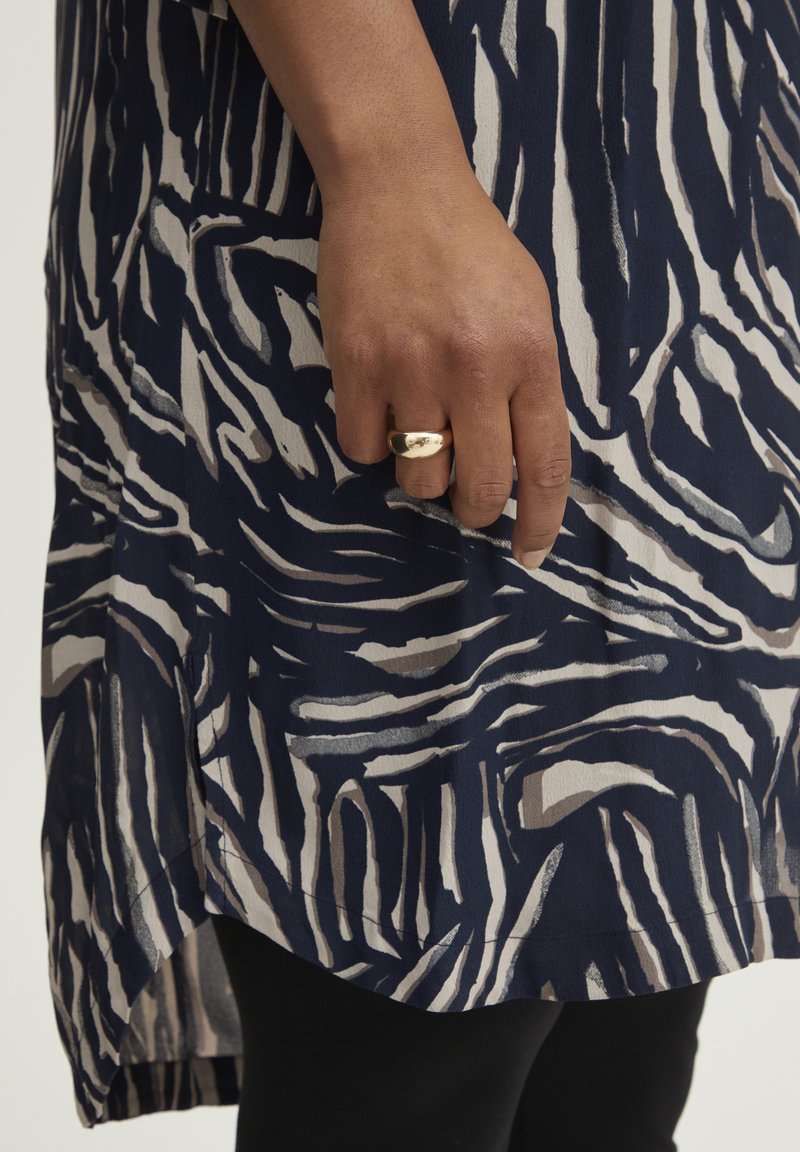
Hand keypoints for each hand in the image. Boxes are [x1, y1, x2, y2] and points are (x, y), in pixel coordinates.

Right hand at [316, 164, 570, 569]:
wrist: (399, 185)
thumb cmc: (473, 250)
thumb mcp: (529, 311)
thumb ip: (530, 387)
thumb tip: (517, 468)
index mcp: (530, 356)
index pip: (544, 466)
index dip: (539, 523)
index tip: (530, 554)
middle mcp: (475, 368)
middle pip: (478, 489)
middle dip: (473, 509)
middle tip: (466, 497)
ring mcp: (411, 367)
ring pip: (418, 478)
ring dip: (421, 472)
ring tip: (420, 428)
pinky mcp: (355, 364)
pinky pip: (364, 448)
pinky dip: (374, 441)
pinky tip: (382, 403)